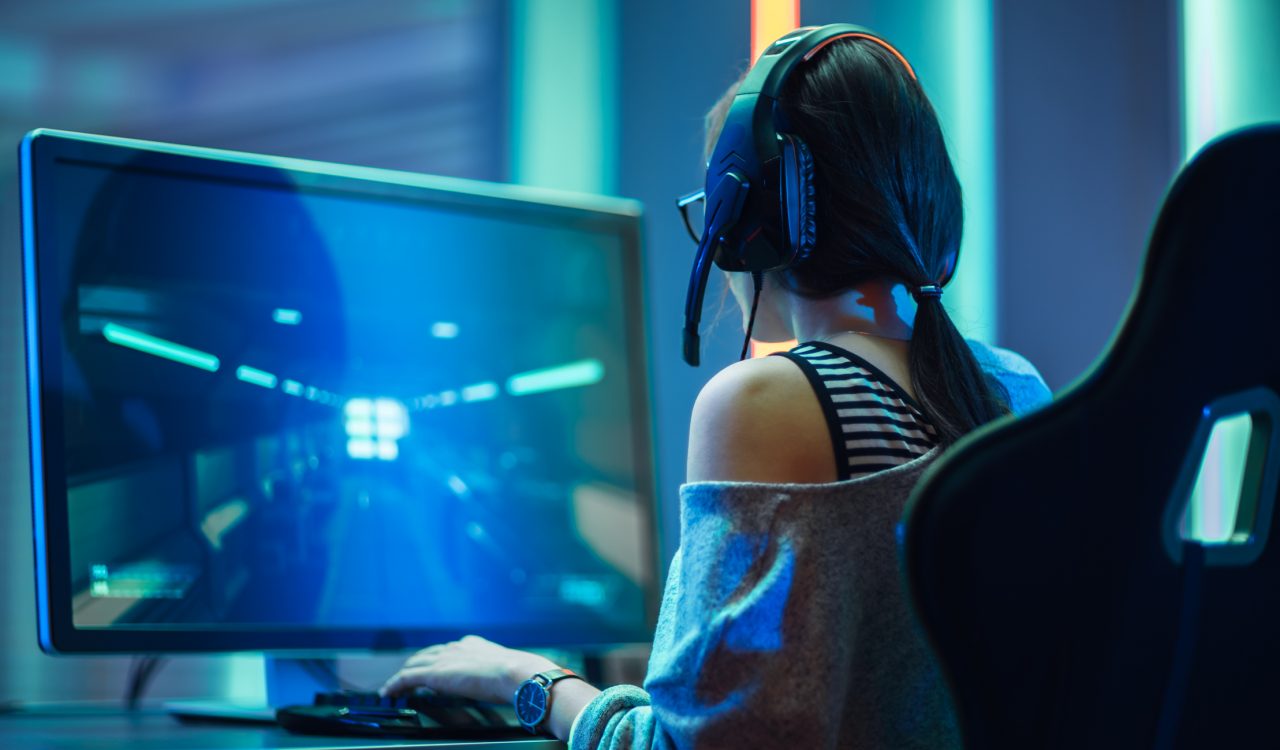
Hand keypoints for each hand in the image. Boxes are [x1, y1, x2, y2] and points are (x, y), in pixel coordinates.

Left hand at [380, 635, 556, 704]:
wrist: (516, 673)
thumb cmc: (518, 675)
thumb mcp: (504, 670)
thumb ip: (495, 674)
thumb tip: (501, 686)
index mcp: (471, 645)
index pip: (447, 650)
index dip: (436, 659)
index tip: (432, 667)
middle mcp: (455, 647)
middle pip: (426, 655)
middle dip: (416, 665)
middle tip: (407, 678)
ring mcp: (444, 659)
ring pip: (413, 665)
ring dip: (403, 676)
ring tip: (394, 687)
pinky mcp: (434, 673)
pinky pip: (406, 678)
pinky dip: (395, 685)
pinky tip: (388, 693)